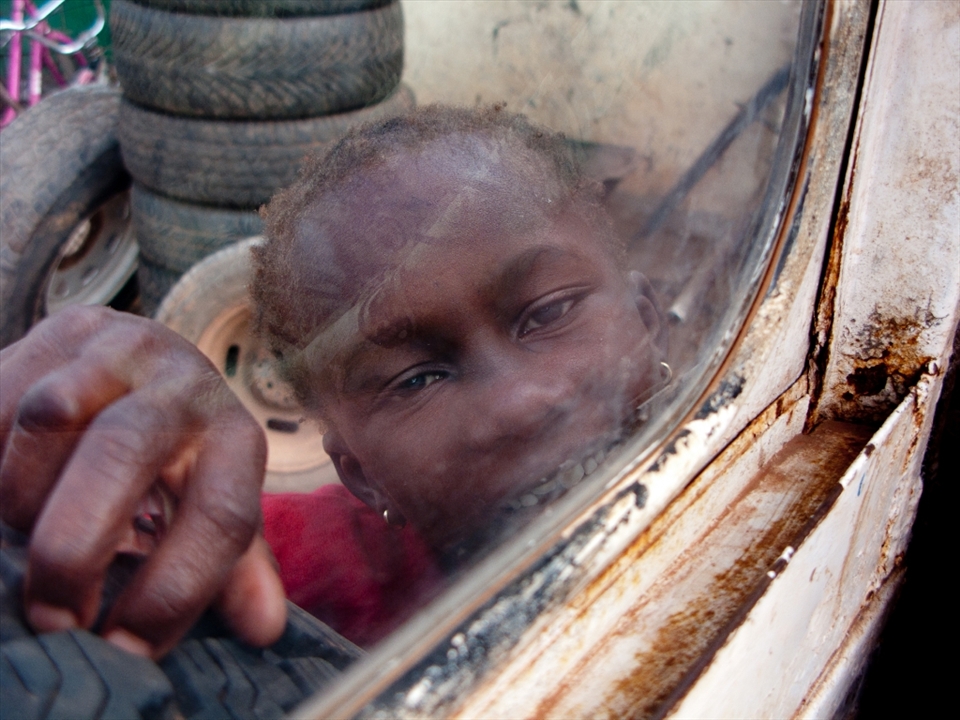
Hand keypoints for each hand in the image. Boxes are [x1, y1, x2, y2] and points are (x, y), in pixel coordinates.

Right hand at [0, 306, 285, 657]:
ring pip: (50, 417)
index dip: (174, 590)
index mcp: (235, 435)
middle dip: (75, 545)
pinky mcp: (62, 329)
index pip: (223, 514)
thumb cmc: (181, 452)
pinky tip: (6, 483)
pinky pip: (4, 399)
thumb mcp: (215, 499)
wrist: (145, 360)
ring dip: (23, 495)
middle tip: (52, 613)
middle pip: (124, 450)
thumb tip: (262, 629)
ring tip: (24, 534)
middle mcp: (185, 382)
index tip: (125, 646)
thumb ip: (234, 565)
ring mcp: (121, 347)